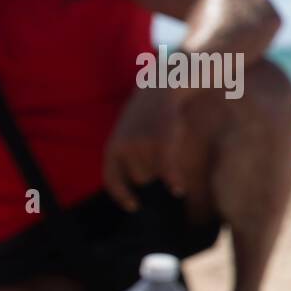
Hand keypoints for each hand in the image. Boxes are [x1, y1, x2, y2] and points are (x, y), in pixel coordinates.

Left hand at [103, 88, 185, 210]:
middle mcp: (124, 148)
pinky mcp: (161, 140)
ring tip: (171, 147)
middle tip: (161, 158)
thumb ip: (128, 154)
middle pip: (141, 180)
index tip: (133, 206)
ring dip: (165, 170)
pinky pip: (166, 169)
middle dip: (152, 175)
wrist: (163, 85)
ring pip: (157, 174)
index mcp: (113, 147)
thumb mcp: (129, 131)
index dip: (122, 196)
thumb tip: (139, 182)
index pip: (112, 180)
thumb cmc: (149, 111)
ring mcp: (142, 144)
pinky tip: (178, 190)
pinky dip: (173, 180)